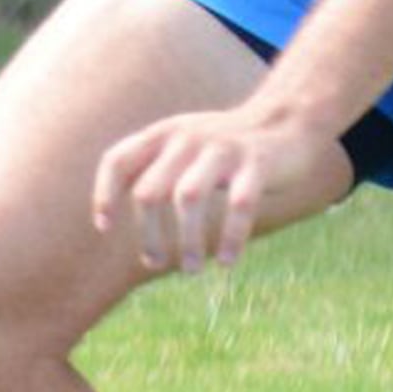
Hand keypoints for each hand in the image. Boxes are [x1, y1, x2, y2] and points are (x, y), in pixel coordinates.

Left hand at [92, 101, 325, 275]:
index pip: (118, 160)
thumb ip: (152, 169)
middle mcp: (188, 138)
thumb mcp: (183, 145)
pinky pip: (239, 205)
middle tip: (154, 262)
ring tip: (190, 269)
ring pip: (189, 198)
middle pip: (150, 191)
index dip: (104, 193)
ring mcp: (223, 149)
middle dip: (149, 234)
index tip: (105, 227)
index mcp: (164, 134)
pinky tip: (226, 261)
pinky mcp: (257, 163)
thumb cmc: (225, 147)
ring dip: (186, 240)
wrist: (287, 122)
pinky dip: (230, 237)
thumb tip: (107, 216)